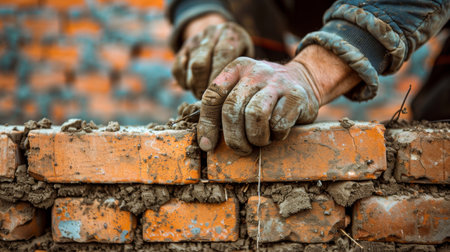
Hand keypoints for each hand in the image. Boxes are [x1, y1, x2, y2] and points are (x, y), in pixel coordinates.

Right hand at [172, 20, 253, 98]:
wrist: (223, 34)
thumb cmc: (240, 54)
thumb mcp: (246, 57)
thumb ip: (240, 71)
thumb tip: (227, 95)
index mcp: (230, 34)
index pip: (222, 54)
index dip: (219, 76)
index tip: (220, 94)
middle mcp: (211, 33)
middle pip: (200, 62)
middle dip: (203, 85)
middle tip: (208, 99)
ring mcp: (195, 39)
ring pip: (189, 66)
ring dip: (194, 86)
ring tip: (202, 95)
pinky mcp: (183, 47)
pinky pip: (177, 69)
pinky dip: (183, 82)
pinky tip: (193, 87)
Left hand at [197, 45, 360, 155]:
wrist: (306, 79)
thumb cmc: (265, 94)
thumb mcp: (243, 90)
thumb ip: (223, 106)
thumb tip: (205, 141)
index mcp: (236, 68)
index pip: (212, 96)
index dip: (206, 124)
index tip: (207, 145)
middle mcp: (255, 71)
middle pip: (232, 109)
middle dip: (233, 137)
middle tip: (240, 148)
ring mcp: (277, 81)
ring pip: (255, 115)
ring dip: (255, 137)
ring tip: (260, 141)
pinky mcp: (296, 95)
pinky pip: (279, 123)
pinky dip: (275, 135)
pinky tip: (277, 133)